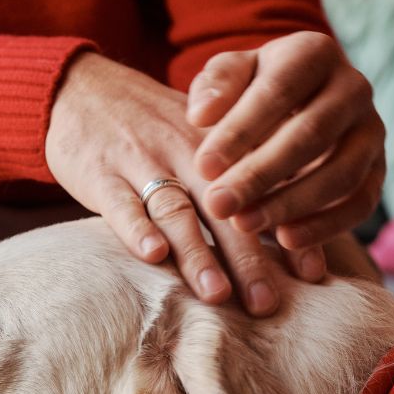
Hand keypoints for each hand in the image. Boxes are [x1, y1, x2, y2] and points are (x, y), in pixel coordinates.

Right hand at [45, 52, 283, 315]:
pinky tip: (153, 255)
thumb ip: (241, 174)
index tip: (312, 277)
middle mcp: (184, 153)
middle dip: (246, 258)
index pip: (261, 193)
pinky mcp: (100, 175)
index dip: (288, 232)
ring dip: (196, 253)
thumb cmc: (150, 127)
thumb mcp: (200, 137)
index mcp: (218, 147)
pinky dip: (136, 229)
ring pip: (175, 210)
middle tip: (266, 303)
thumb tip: (295, 229)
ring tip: (216, 293)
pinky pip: (120, 205)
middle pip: (223, 210)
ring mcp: (140, 163)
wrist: (81, 90)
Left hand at [189, 31, 385, 259]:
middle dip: (260, 175)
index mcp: (314, 54)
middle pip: (311, 134)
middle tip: (218, 205)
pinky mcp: (377, 170)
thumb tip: (201, 115)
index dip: (240, 132)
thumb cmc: (249, 89)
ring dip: (290, 204)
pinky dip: (326, 226)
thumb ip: (214, 87)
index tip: (203, 167)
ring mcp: (372, 130)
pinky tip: (285, 240)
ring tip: (243, 224)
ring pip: (341, 173)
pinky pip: (361, 203)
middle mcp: (353, 88)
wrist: (294, 102)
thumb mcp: (227, 76)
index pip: (277, 92)